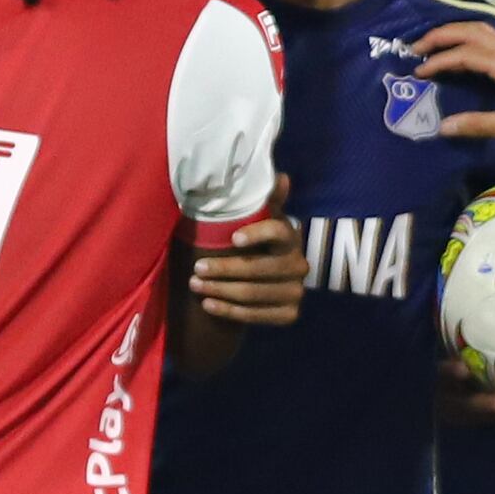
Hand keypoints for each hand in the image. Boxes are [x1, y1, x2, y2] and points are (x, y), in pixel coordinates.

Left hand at [189, 210, 303, 331]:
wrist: (263, 280)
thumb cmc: (255, 243)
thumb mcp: (260, 219)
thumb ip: (267, 200)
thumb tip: (282, 177)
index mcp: (291, 237)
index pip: (279, 233)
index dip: (258, 234)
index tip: (232, 238)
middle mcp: (299, 265)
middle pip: (259, 269)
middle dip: (224, 269)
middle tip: (196, 268)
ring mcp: (296, 292)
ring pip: (253, 293)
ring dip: (220, 290)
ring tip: (195, 284)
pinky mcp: (289, 314)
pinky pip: (255, 316)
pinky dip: (229, 311)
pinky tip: (208, 304)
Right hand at [410, 21, 494, 151]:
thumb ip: (477, 125)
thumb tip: (443, 127)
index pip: (465, 53)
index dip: (439, 60)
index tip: (419, 72)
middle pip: (471, 30)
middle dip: (441, 35)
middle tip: (416, 47)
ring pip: (482, 31)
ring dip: (456, 34)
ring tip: (433, 45)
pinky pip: (490, 40)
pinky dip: (469, 40)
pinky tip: (461, 53)